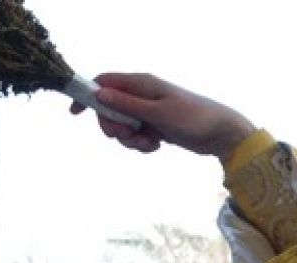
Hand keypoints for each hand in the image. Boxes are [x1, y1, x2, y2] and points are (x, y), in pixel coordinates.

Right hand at [80, 73, 255, 159]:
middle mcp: (142, 94)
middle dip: (113, 126)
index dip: (87, 96)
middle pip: (109, 108)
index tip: (75, 114)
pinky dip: (141, 145)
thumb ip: (128, 104)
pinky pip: (136, 136)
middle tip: (128, 136)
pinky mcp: (154, 126)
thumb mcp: (158, 113)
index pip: (104, 82)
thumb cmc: (193, 118)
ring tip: (149, 143)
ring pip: (122, 126)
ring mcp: (147, 111)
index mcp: (141, 83)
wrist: (221, 134)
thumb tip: (99, 94)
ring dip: (129, 140)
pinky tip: (157, 147)